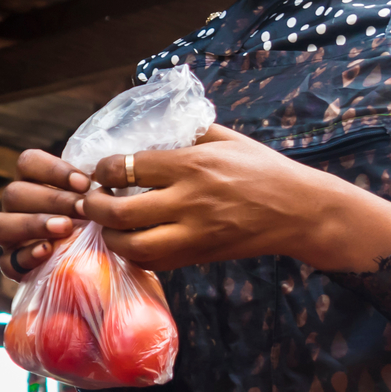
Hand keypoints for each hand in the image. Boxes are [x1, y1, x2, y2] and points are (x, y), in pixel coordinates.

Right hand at [0, 149, 91, 280]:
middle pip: (13, 193)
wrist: (96, 267)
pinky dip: (26, 255)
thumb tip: (106, 179)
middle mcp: (15, 208)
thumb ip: (98, 191)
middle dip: (52, 200)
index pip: (27, 163)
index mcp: (32, 183)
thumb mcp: (100, 204)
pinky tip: (49, 251)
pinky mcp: (11, 266)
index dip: (53, 169)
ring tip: (66, 228)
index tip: (85, 183)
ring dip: (34, 223)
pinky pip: (6, 262)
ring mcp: (9, 238)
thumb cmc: (99, 226)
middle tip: (83, 209)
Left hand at [77, 125, 390, 273]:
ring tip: (108, 224)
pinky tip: (132, 240)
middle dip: (93, 208)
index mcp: (193, 164)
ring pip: (133, 246)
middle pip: (120, 212)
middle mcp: (190, 200)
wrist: (300, 211)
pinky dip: (135, 254)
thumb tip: (144, 129)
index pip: (128, 167)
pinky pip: (155, 262)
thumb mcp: (226, 138)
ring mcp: (194, 233)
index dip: (103, 171)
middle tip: (90, 200)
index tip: (100, 171)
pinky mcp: (200, 255)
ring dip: (110, 236)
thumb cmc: (263, 169)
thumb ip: (185, 132)